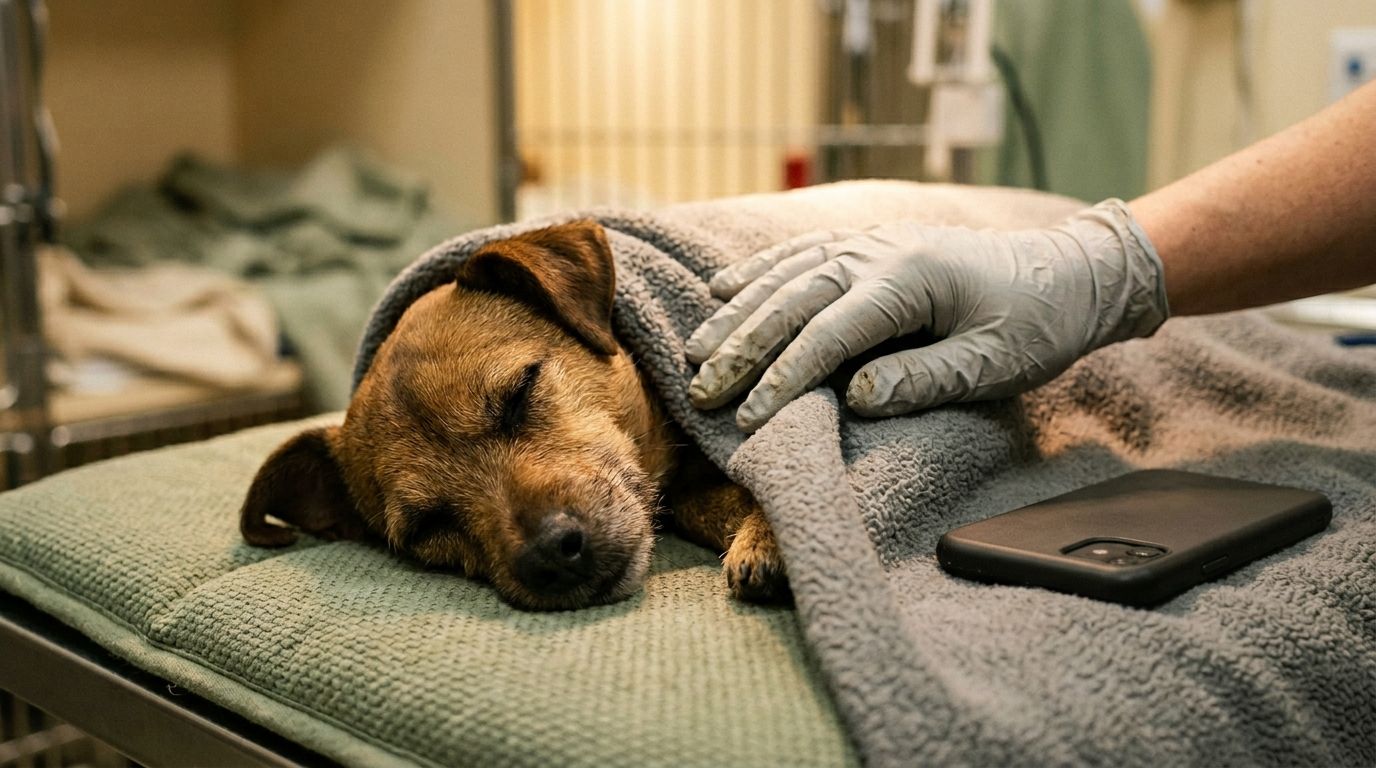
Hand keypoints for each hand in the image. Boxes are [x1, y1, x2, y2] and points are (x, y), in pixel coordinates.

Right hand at [685, 199, 1168, 431]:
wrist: (1069, 271)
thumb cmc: (1038, 324)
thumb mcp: (994, 364)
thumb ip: (924, 378)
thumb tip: (855, 396)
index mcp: (909, 280)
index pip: (829, 333)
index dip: (784, 376)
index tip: (748, 416)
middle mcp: (879, 252)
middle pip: (793, 300)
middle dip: (742, 348)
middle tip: (701, 390)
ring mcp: (870, 242)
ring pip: (787, 275)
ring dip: (737, 312)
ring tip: (695, 349)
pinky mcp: (870, 245)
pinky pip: (801, 255)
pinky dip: (758, 274)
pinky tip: (723, 289)